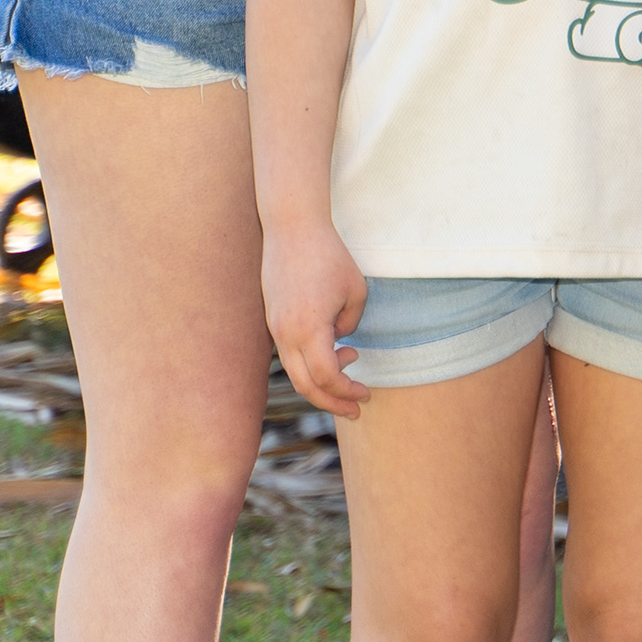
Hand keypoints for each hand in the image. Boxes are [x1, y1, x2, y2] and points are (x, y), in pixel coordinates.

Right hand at [264, 219, 373, 418]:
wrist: (292, 231)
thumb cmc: (330, 257)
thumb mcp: (356, 292)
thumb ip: (350, 324)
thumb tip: (339, 342)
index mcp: (307, 330)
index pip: (326, 377)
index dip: (347, 391)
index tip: (367, 394)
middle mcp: (285, 335)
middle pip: (305, 384)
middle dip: (332, 402)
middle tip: (357, 410)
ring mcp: (275, 329)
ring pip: (295, 372)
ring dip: (321, 383)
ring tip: (350, 380)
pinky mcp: (273, 320)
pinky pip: (291, 354)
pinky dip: (311, 364)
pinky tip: (336, 354)